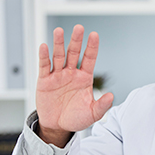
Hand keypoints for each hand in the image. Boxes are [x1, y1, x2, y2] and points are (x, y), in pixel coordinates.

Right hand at [36, 25, 113, 146]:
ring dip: (58, 43)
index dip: (92, 47)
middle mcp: (72, 73)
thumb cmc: (76, 118)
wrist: (58, 126)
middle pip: (74, 53)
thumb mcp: (92, 114)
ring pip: (58, 56)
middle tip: (79, 28)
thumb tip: (111, 96)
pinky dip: (44, 56)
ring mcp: (58, 75)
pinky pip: (44, 66)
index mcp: (85, 78)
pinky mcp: (45, 81)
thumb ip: (102, 105)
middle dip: (76, 40)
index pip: (89, 58)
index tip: (94, 35)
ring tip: (59, 31)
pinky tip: (44, 46)